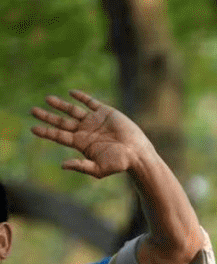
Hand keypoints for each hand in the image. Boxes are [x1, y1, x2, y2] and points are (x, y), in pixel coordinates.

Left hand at [30, 90, 152, 179]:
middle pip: (62, 123)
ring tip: (47, 99)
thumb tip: (62, 165)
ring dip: (60, 105)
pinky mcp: (105, 112)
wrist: (137, 153)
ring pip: (73, 111)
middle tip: (32, 111)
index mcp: (81, 144)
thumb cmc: (120, 164)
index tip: (32, 128)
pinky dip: (81, 97)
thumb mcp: (99, 169)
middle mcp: (85, 131)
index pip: (59, 136)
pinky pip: (90, 102)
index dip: (46, 132)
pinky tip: (72, 93)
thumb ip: (81, 166)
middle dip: (47, 117)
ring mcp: (94, 121)